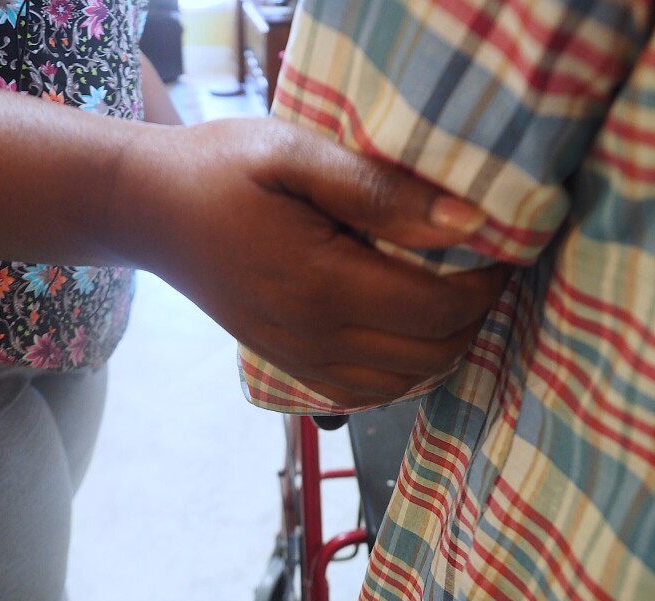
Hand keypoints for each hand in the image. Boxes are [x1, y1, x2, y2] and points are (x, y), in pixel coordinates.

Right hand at [112, 118, 510, 407]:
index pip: (439, 308)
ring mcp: (298, 359)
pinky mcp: (288, 364)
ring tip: (456, 295)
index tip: (502, 246)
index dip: (487, 283)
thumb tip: (467, 223)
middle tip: (486, 268)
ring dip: (446, 345)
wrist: (152, 212)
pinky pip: (367, 391)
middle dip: (476, 315)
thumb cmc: (220, 170)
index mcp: (322, 285)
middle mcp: (313, 338)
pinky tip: (410, 331)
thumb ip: (380, 192)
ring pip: (405, 382)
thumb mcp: (296, 156)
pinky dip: (406, 370)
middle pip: (432, 353)